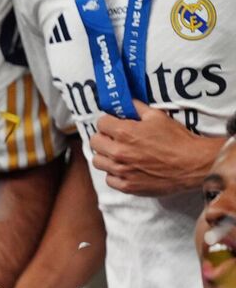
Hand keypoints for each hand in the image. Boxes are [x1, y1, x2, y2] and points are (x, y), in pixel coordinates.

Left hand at [89, 100, 225, 195]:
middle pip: (95, 142)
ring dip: (105, 156)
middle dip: (103, 137)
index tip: (114, 124)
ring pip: (97, 161)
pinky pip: (109, 179)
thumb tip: (125, 102)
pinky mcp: (127, 186)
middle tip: (114, 138)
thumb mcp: (157, 116)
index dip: (108, 121)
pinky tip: (125, 168)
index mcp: (124, 133)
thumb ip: (137, 108)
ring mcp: (121, 171)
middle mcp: (118, 152)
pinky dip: (114, 173)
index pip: (101, 123)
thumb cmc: (177, 139)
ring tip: (117, 154)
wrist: (192, 164)